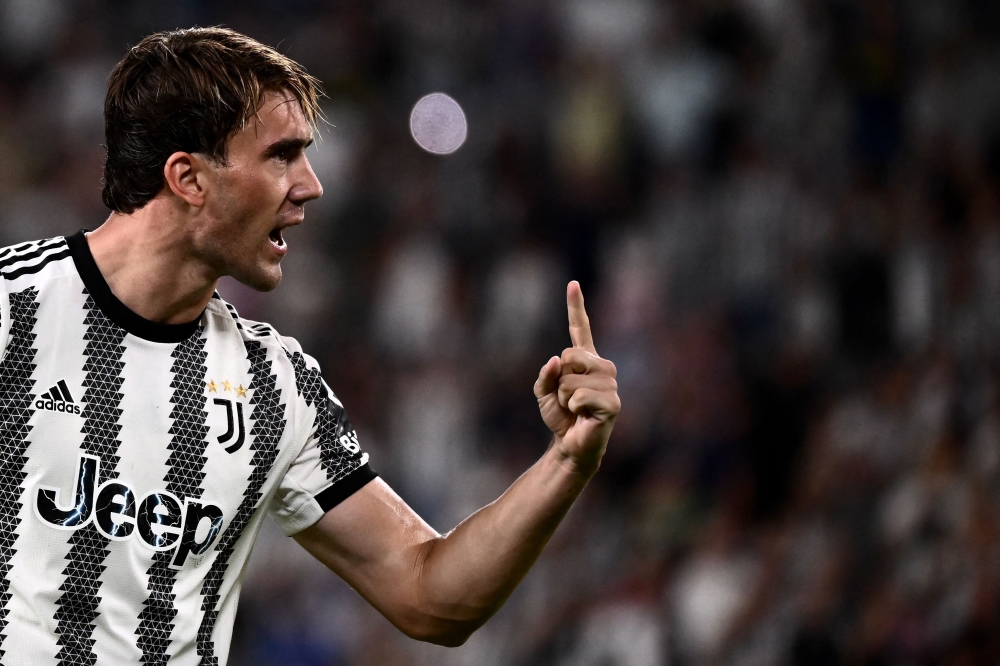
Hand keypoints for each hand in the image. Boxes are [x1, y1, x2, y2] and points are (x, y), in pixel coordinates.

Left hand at [534, 281, 619, 475]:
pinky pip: (579, 396)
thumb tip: (556, 360)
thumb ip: (545, 375)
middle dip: (559, 380)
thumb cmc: (559, 417)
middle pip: (569, 356)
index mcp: (585, 360)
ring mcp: (610, 384)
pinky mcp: (613, 403)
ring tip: (575, 408)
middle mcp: (602, 367)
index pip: (580, 329)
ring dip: (565, 397)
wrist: (570, 445)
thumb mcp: (543, 393)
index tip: (573, 284)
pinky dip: (573, 407)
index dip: (576, 306)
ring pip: (571, 380)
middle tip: (568, 398)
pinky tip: (583, 415)